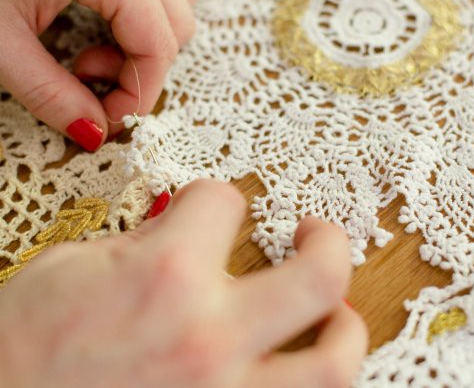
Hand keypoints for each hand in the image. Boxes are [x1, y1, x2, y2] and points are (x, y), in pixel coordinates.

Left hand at [0, 0, 211, 150]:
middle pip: (178, 23)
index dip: (139, 95)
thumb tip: (95, 132)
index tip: (107, 117)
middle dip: (141, 64)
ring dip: (155, 25)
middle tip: (86, 71)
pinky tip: (118, 0)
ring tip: (101, 31)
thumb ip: (51, 95)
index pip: (159, 47)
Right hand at [0, 180, 367, 387]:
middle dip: (329, 241)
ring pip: (333, 363)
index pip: (225, 201)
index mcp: (165, 274)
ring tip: (338, 313)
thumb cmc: (22, 350)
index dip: (216, 197)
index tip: (209, 207)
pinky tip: (296, 367)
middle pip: (320, 274)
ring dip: (348, 330)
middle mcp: (208, 333)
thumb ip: (143, 240)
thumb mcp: (71, 268)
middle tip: (316, 234)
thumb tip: (182, 227)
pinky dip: (306, 382)